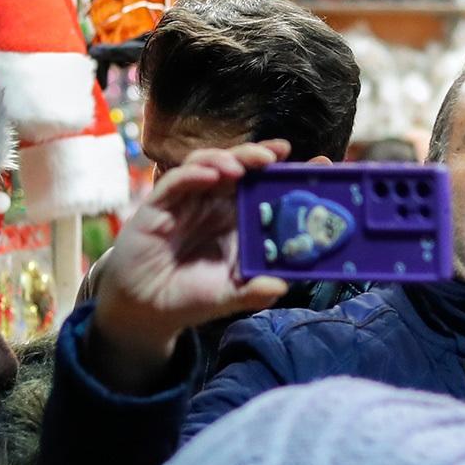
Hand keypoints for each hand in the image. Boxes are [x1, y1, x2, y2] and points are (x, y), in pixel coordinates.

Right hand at [90, 140, 291, 391]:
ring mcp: (187, 201)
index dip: (288, 173)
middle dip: (260, 156)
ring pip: (209, 164)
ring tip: (245, 166)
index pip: (265, 186)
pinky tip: (210, 174)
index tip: (319, 165)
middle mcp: (214, 203)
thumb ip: (254, 291)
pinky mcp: (158, 206)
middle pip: (240, 167)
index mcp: (237, 218)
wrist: (145, 310)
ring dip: (228, 158)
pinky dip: (193, 174)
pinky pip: (176, 182)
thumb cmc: (190, 295)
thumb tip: (281, 286)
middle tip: (280, 154)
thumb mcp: (229, 295)